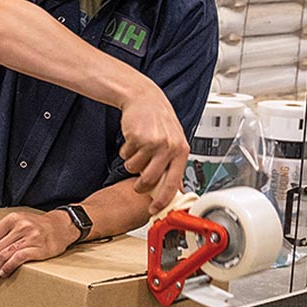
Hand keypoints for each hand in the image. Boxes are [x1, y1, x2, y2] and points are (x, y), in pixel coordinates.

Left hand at [0, 211, 77, 284]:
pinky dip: (8, 267)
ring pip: (4, 254)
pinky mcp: (39, 247)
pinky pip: (18, 258)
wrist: (61, 226)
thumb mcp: (14, 223)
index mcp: (11, 219)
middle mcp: (20, 226)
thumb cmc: (34, 226)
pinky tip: (3, 273)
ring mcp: (30, 237)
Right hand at [118, 79, 188, 214]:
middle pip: (150, 179)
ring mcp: (153, 142)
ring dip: (131, 163)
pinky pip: (126, 154)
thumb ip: (174, 164)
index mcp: (181, 151)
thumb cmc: (159, 120)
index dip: (162, 200)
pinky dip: (126, 150)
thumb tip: (177, 190)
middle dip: (140, 185)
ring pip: (134, 168)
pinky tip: (133, 139)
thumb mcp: (174, 141)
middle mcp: (169, 147)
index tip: (154, 209)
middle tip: (137, 183)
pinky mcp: (137, 137)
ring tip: (137, 150)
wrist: (144, 98)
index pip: (173, 183)